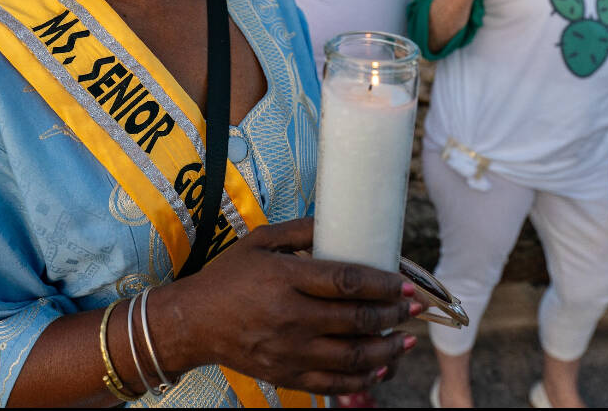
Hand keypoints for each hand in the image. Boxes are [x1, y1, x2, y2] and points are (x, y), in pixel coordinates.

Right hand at [164, 217, 418, 395]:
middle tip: (414, 307)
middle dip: (393, 314)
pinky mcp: (286, 375)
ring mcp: (288, 351)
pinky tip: (381, 366)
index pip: (346, 282)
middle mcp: (290, 317)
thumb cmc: (228, 276)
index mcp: (285, 279)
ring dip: (387, 348)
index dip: (382, 284)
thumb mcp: (259, 242)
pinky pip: (334, 383)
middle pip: (356, 319)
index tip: (404, 283)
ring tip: (407, 339)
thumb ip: (300, 230)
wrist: (193, 322)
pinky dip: (363, 378)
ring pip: (352, 356)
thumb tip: (339, 223)